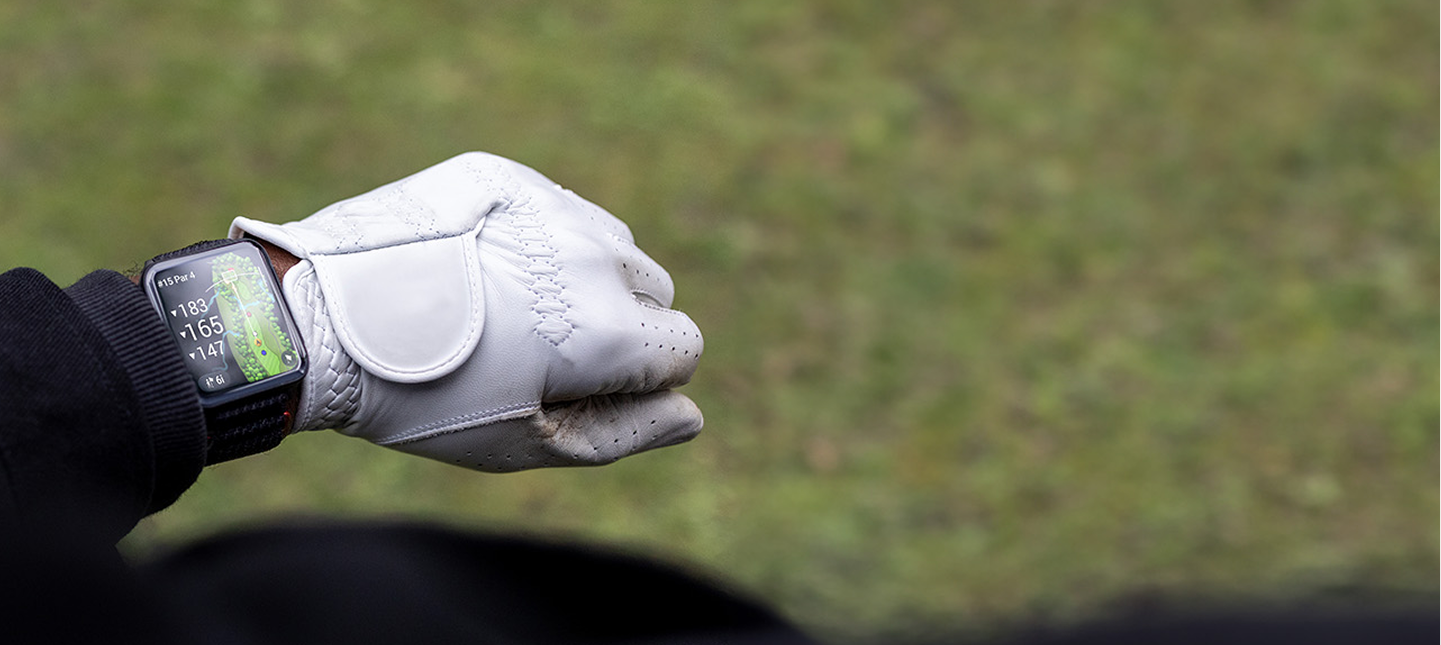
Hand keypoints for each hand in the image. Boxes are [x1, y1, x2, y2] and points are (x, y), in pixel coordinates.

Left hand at [230, 152, 702, 471]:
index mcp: (610, 328)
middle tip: (537, 350)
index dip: (642, 379)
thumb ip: (625, 432)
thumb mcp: (527, 443)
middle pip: (655, 290)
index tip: (581, 387)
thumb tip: (690, 416)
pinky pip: (559, 208)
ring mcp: (552, 206)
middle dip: (619, 322)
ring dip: (583, 276)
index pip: (684, 347)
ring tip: (505, 308)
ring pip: (611, 243)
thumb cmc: (426, 400)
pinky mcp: (507, 175)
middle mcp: (595, 255)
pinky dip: (540, 240)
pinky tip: (481, 269)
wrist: (318, 320)